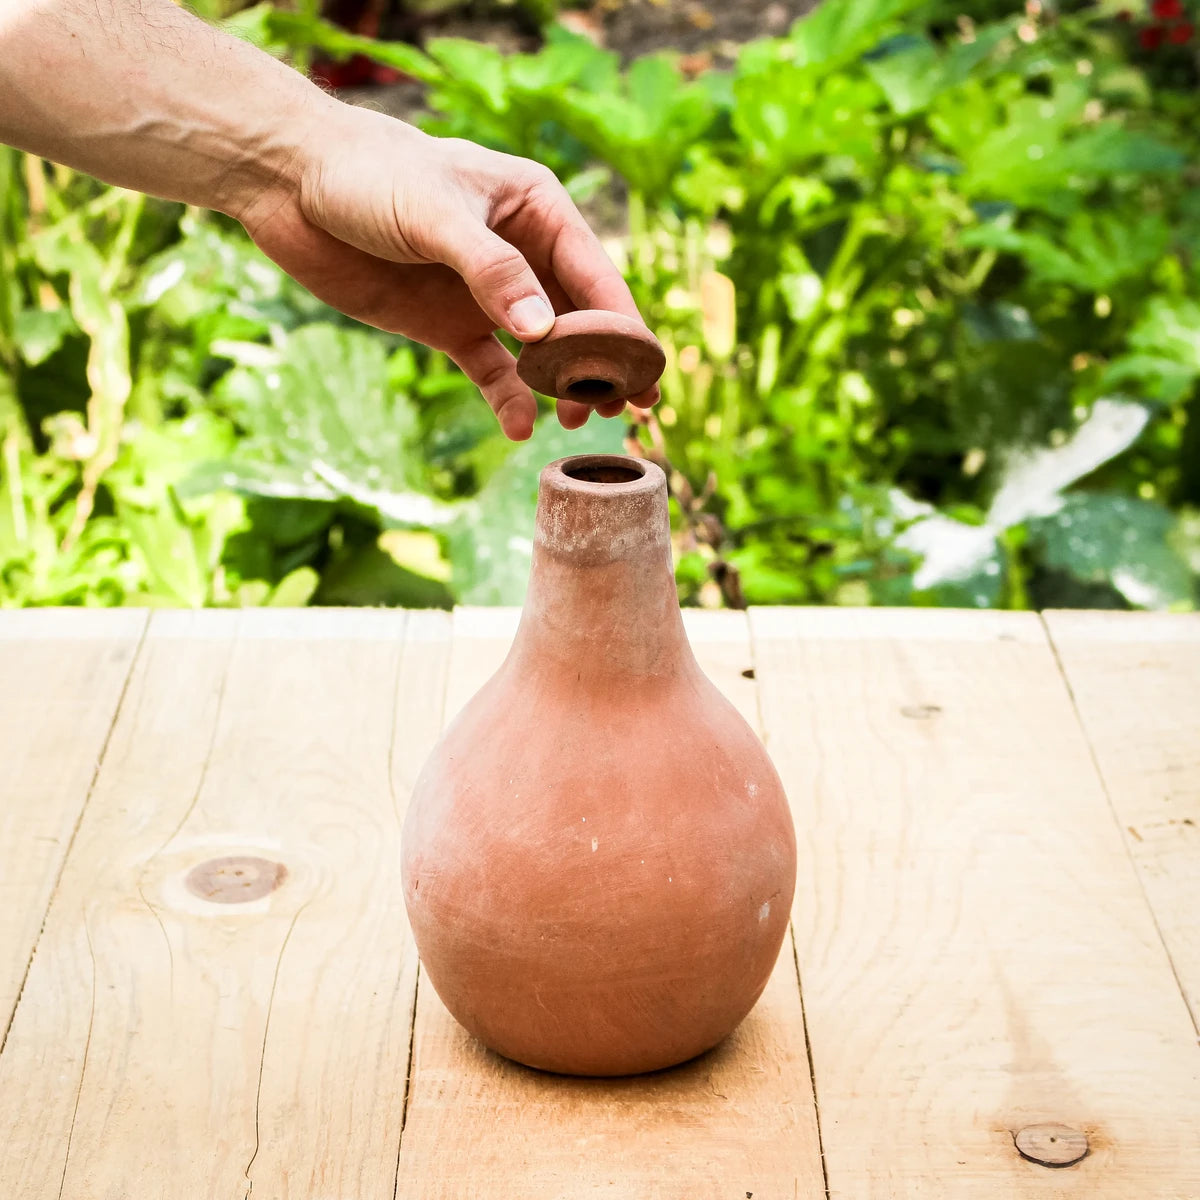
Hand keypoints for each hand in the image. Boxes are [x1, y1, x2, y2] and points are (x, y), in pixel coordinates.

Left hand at [239, 108, 659, 440]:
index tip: (644, 372)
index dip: (622, 326)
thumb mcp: (435, 215)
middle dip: (601, 364)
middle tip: (623, 408)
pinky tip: (521, 428)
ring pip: (541, 350)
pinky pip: (491, 371)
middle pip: (578, 319)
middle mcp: (521, 254)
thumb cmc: (369, 176)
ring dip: (561, 385)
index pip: (594, 274)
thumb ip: (492, 272)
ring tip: (575, 419)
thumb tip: (543, 333)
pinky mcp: (448, 326)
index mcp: (535, 210)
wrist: (291, 186)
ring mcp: (485, 295)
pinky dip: (508, 400)